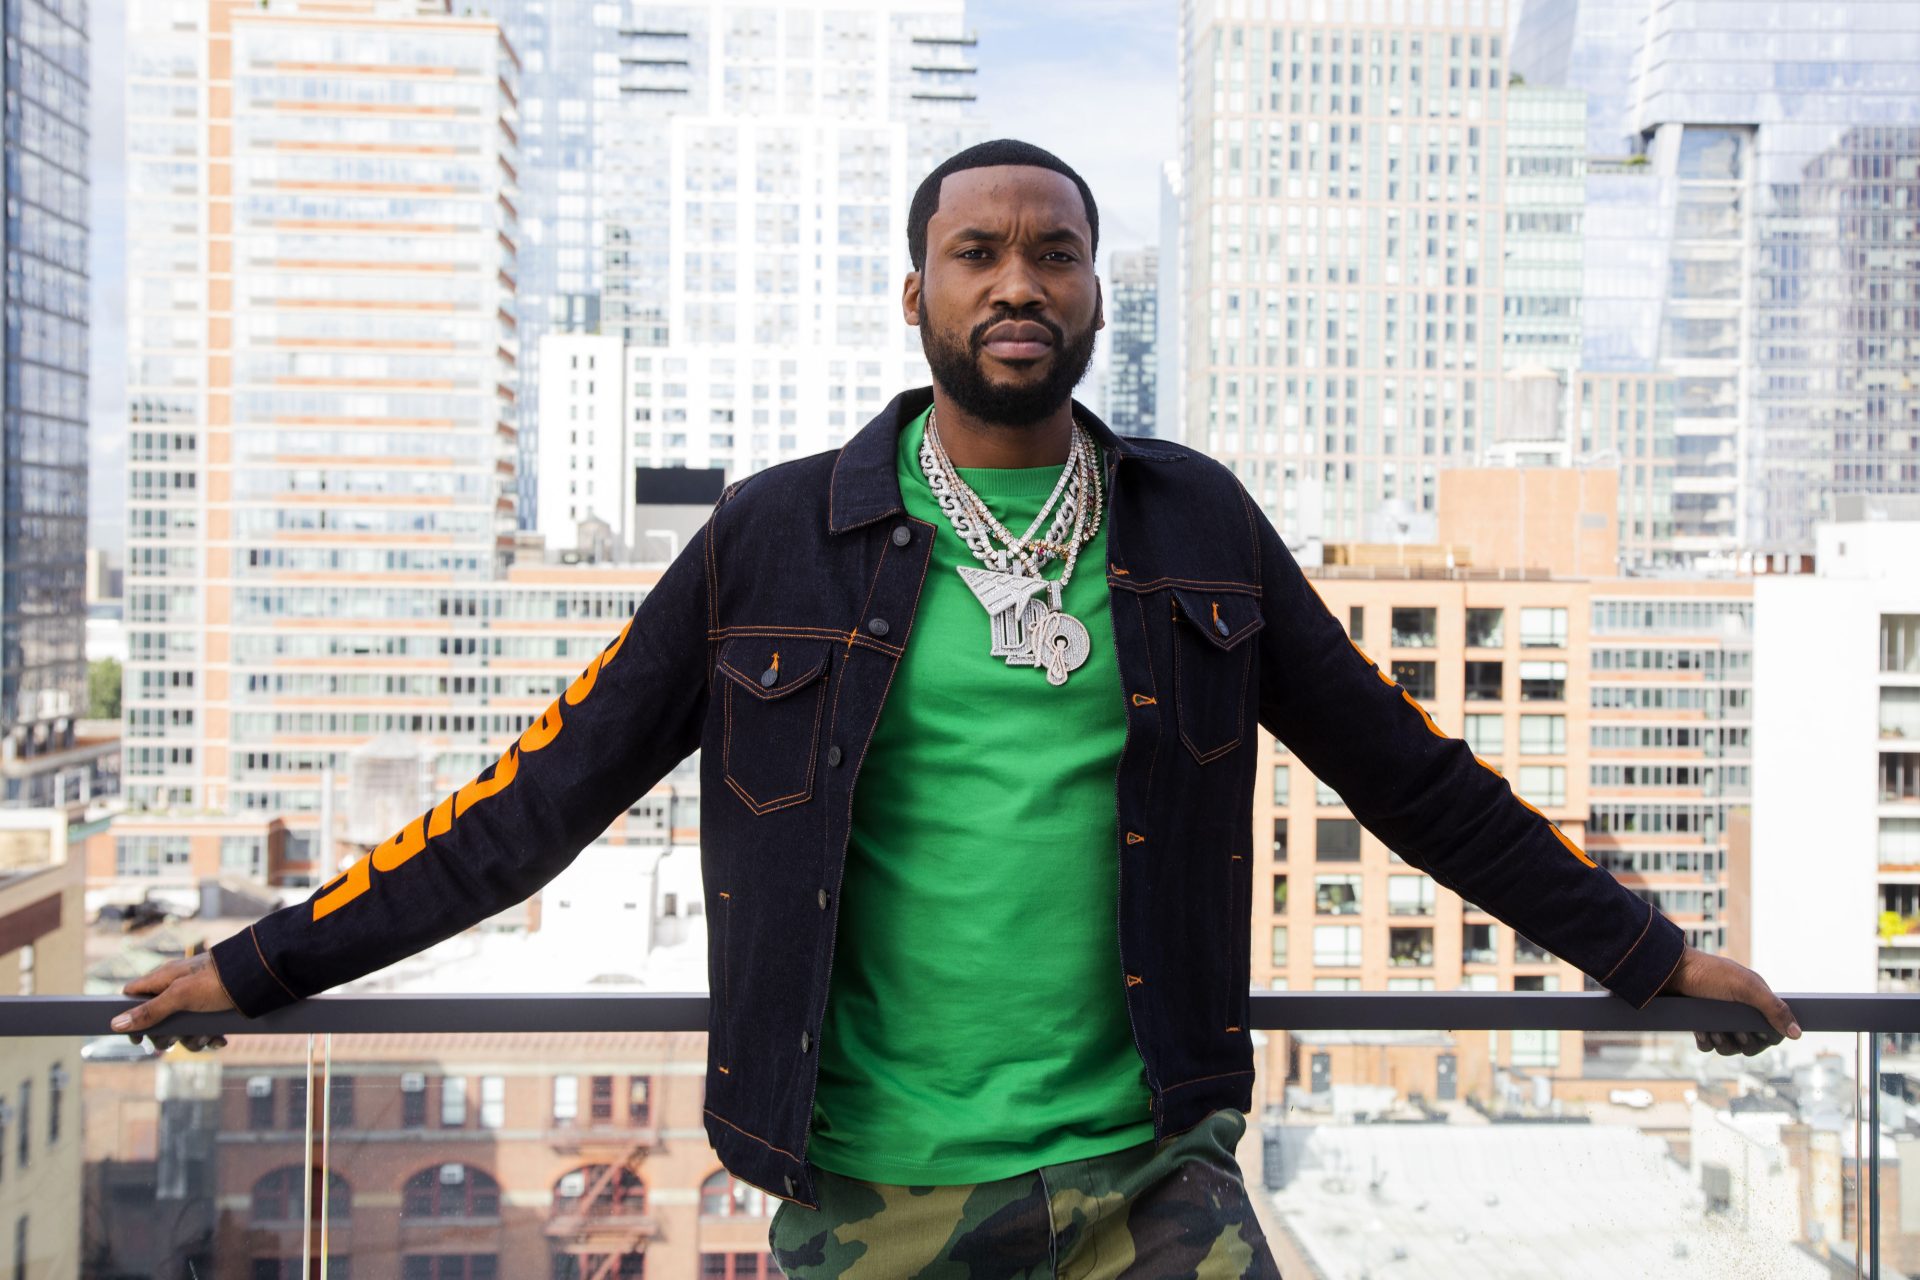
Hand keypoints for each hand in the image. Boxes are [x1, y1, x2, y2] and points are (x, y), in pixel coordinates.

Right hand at [113, 951, 236, 1052]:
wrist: (263, 974)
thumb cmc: (219, 979)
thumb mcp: (180, 996)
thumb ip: (149, 1011)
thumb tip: (115, 1024)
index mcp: (163, 978)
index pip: (132, 995)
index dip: (128, 1017)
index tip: (136, 1038)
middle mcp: (177, 987)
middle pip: (157, 1019)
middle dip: (167, 1035)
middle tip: (174, 1041)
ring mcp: (196, 999)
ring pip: (181, 1028)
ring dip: (192, 1040)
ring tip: (205, 1039)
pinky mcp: (213, 1008)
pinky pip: (203, 1028)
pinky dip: (209, 1037)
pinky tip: (219, 1040)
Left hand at [1659, 943, 1800, 1056]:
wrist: (1667, 971)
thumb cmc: (1708, 974)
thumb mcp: (1745, 987)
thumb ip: (1773, 1008)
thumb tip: (1798, 1033)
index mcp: (1755, 999)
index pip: (1772, 1030)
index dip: (1767, 1038)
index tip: (1757, 1036)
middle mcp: (1739, 1010)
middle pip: (1752, 1043)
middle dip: (1743, 1042)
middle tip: (1734, 1031)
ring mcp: (1718, 1018)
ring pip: (1730, 1047)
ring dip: (1723, 1043)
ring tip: (1713, 1030)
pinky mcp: (1700, 1024)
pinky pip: (1709, 1045)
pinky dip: (1706, 1041)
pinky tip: (1700, 1030)